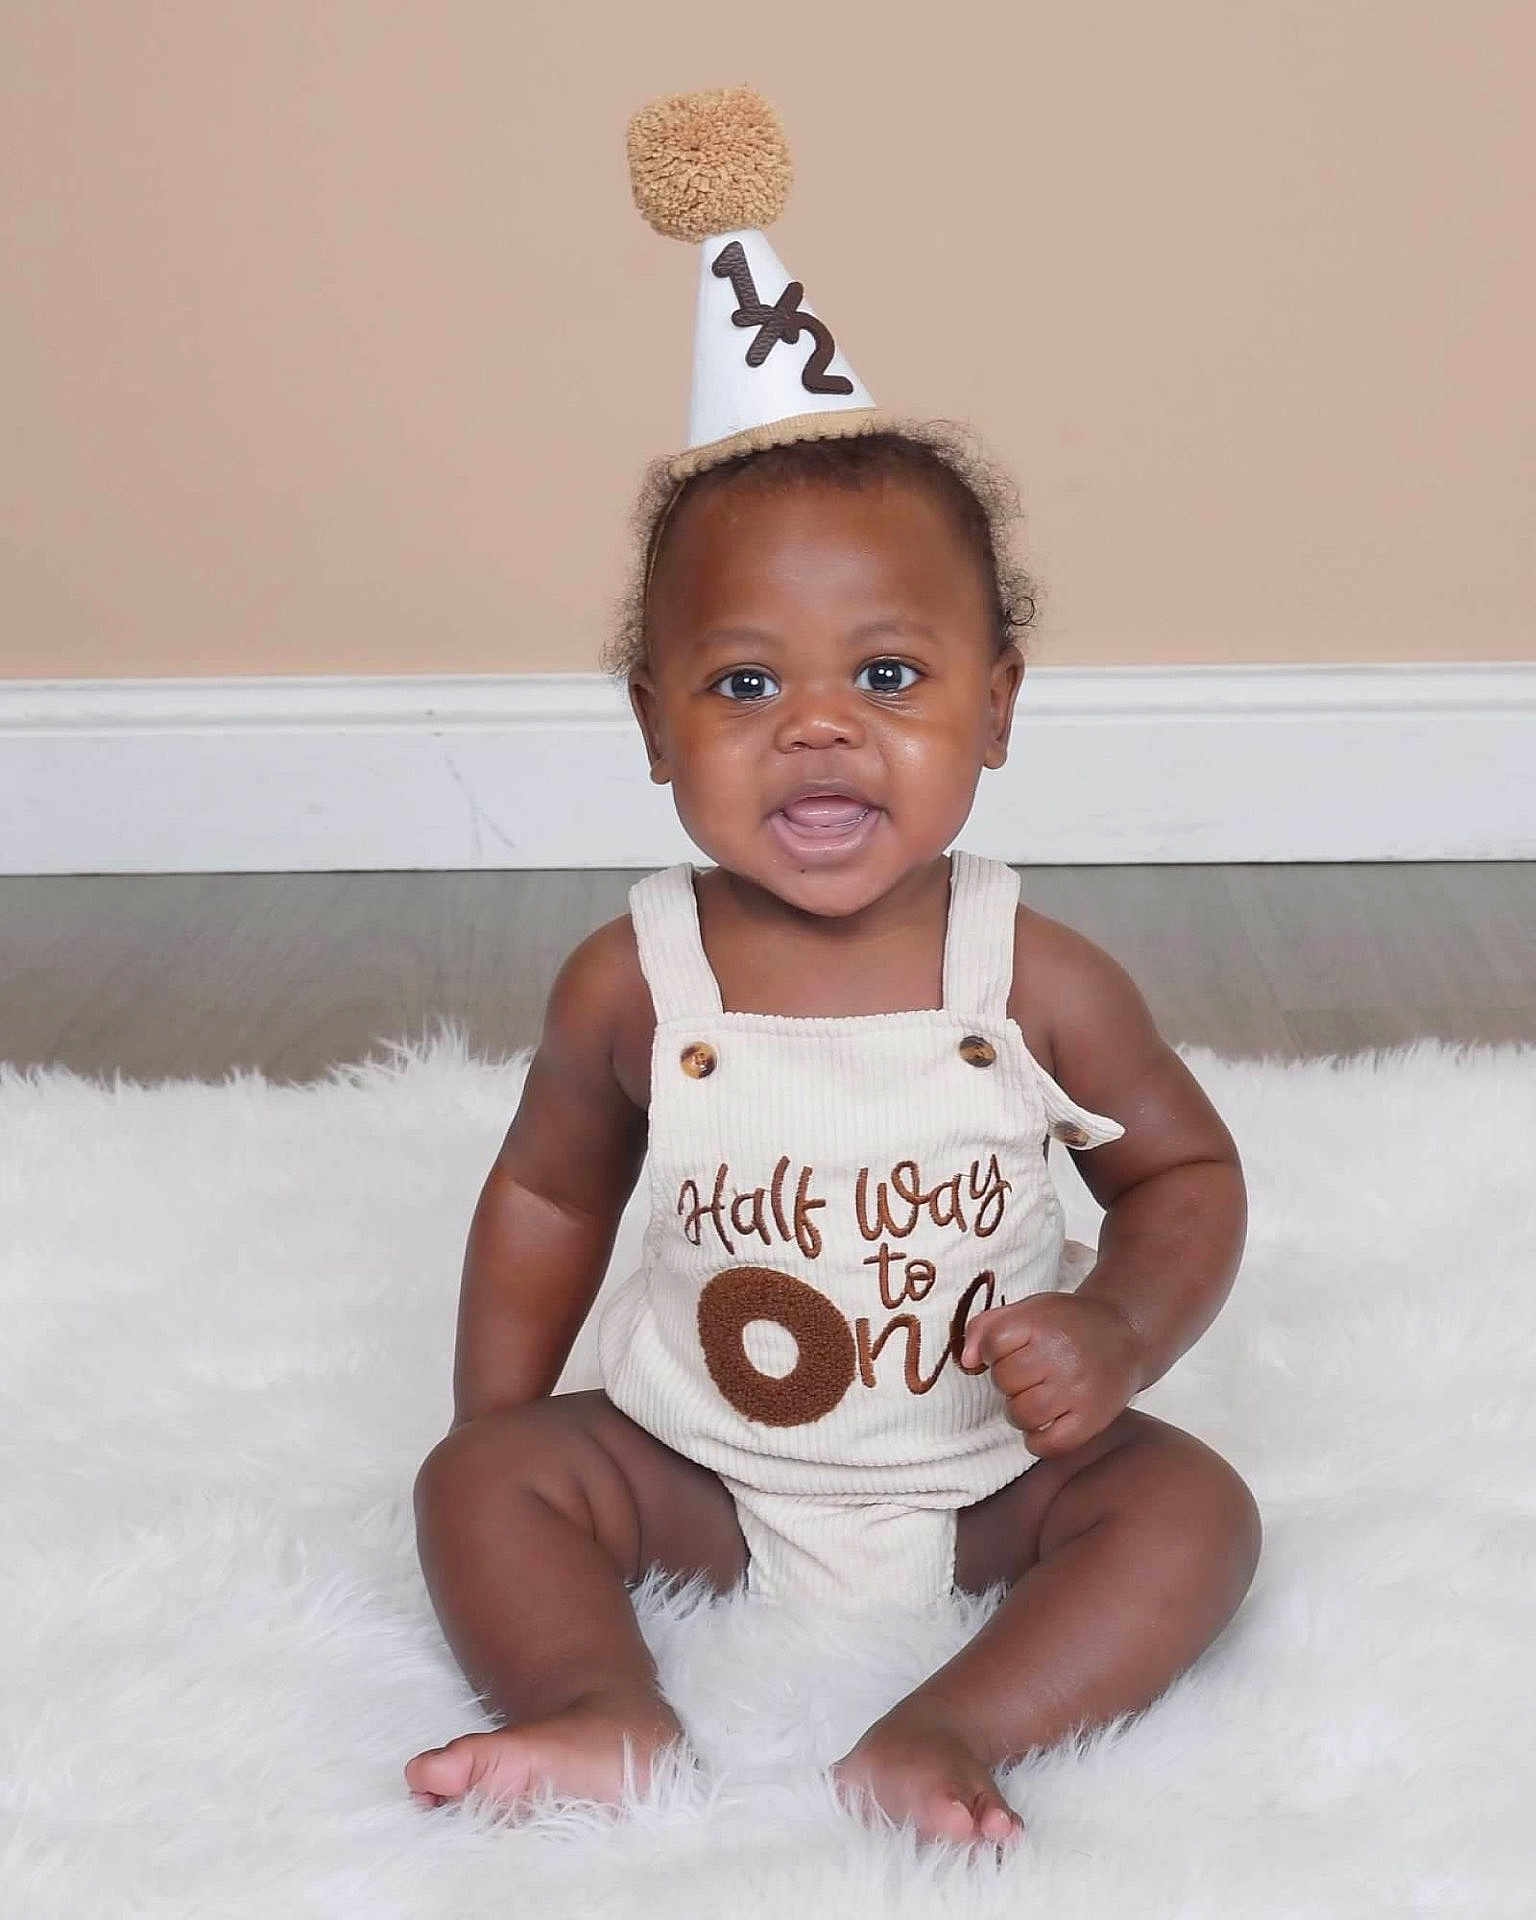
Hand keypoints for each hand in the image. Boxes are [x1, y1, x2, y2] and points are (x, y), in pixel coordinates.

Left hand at [958, 1289, 1142, 1457]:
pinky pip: (1048, 1444)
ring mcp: (1076, 1389)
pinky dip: (1038, 1440)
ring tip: (1035, 1398)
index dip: (993, 1351)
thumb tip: (966, 1362)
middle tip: (1027, 1375)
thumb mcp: (1028, 1309)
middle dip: (1008, 1380)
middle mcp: (1059, 1355)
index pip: (992, 1344)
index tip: (1008, 1351)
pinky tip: (1045, 1424)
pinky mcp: (1092, 1419)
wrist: (1126, 1333)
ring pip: (1021, 1414)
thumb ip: (986, 1327)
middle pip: (1004, 1380)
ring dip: (1020, 1410)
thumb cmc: (1069, 1323)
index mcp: (1040, 1322)